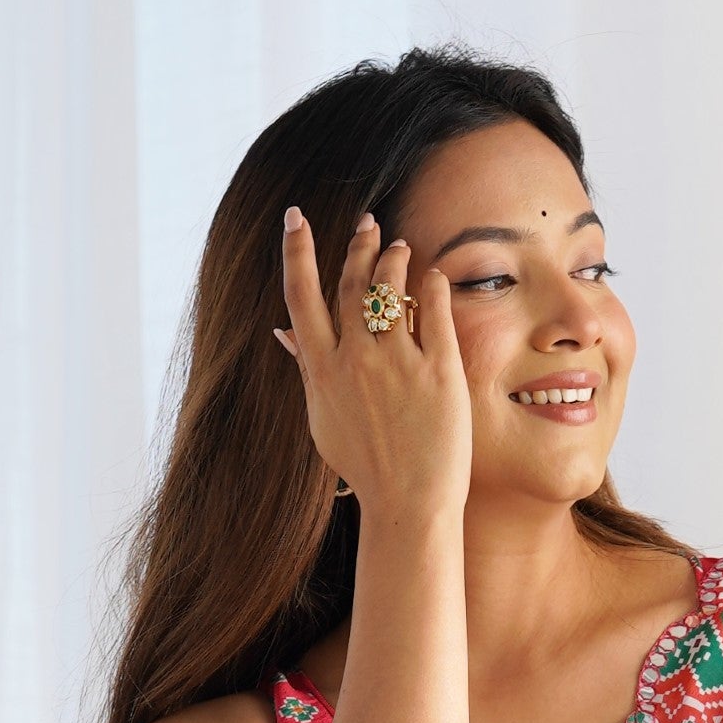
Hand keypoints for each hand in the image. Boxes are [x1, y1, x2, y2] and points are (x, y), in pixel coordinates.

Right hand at [274, 207, 470, 534]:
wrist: (408, 505)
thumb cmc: (365, 468)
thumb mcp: (324, 421)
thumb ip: (307, 370)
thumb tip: (283, 334)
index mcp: (323, 371)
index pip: (301, 296)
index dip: (296, 250)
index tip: (296, 217)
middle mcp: (356, 361)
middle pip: (351, 284)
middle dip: (357, 246)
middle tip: (367, 224)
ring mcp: (398, 364)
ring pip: (390, 288)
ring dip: (393, 259)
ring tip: (399, 248)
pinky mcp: (439, 370)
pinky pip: (434, 310)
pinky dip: (432, 285)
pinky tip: (433, 276)